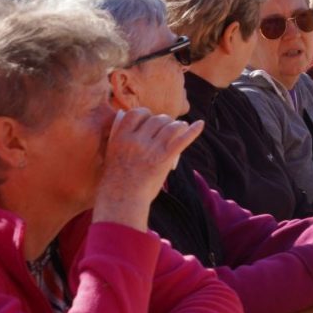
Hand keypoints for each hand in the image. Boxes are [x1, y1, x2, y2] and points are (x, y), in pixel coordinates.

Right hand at [94, 109, 204, 229]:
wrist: (122, 200)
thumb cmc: (116, 179)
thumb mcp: (112, 153)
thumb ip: (122, 137)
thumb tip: (137, 120)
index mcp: (121, 137)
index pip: (137, 113)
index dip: (146, 114)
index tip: (149, 120)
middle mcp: (136, 140)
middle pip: (157, 119)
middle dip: (164, 121)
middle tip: (166, 129)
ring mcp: (151, 149)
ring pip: (171, 126)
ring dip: (177, 126)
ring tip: (180, 128)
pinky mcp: (164, 159)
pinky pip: (182, 140)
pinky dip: (193, 131)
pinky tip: (200, 124)